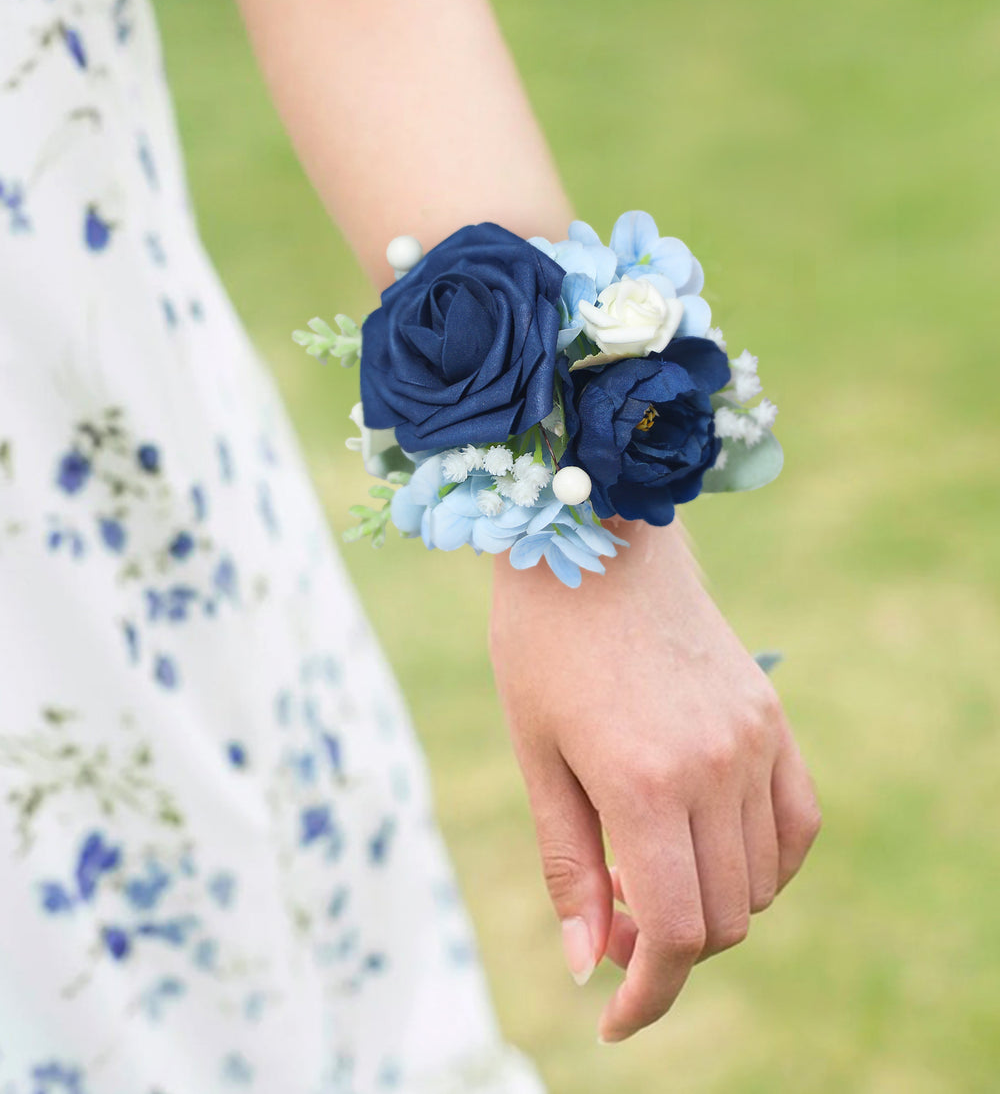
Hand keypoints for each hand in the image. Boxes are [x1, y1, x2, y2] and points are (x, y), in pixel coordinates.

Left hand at [489, 516, 820, 1043]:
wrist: (595, 539)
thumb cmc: (542, 643)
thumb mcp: (535, 755)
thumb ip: (567, 865)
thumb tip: (589, 965)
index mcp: (642, 783)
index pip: (676, 934)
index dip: (649, 994)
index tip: (615, 1017)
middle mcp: (713, 768)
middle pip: (723, 917)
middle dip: (669, 951)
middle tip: (614, 922)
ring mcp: (753, 740)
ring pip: (762, 880)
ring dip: (715, 906)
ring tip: (652, 873)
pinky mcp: (772, 717)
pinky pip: (797, 824)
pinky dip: (765, 861)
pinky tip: (714, 848)